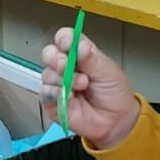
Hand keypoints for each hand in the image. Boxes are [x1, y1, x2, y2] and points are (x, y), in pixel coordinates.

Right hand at [39, 28, 141, 150]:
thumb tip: (79, 45)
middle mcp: (65, 67)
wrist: (115, 121)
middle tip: (66, 65)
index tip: (68, 43)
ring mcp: (57, 84)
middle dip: (56, 58)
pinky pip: (45, 92)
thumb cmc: (114, 94)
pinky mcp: (52, 101)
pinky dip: (56, 93)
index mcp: (79, 55)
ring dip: (63, 79)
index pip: (65, 39)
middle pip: (49, 53)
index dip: (63, 38)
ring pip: (46, 73)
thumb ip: (92, 58)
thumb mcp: (108, 72)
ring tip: (82, 86)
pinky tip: (70, 97)